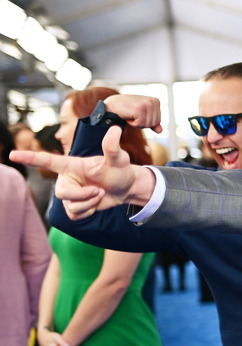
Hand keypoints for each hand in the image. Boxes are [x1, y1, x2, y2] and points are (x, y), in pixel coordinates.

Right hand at [9, 126, 155, 218]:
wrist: (125, 188)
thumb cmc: (120, 170)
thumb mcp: (118, 159)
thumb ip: (112, 147)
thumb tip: (115, 129)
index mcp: (71, 165)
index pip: (47, 161)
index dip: (29, 158)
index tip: (12, 154)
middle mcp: (66, 179)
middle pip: (62, 193)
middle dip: (83, 195)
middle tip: (99, 190)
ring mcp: (69, 194)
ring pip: (71, 207)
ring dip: (90, 204)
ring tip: (100, 194)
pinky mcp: (73, 207)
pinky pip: (75, 216)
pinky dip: (90, 212)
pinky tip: (96, 203)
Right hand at [103, 94, 162, 132]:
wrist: (112, 105)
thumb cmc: (128, 110)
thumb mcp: (142, 115)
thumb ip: (152, 122)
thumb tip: (160, 131)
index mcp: (156, 101)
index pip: (157, 121)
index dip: (146, 122)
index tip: (138, 114)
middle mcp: (153, 101)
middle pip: (153, 123)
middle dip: (142, 123)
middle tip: (133, 115)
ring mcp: (147, 104)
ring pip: (147, 125)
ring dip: (137, 124)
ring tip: (131, 115)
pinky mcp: (140, 109)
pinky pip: (140, 124)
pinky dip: (133, 124)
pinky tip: (128, 116)